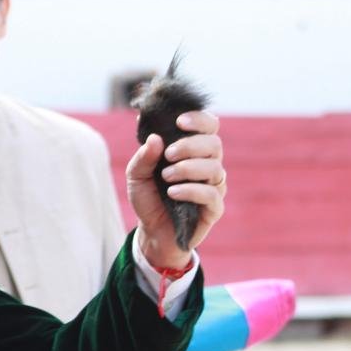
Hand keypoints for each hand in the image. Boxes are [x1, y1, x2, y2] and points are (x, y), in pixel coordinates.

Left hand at [126, 110, 225, 269]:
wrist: (152, 230)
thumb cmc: (148, 197)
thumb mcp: (136, 175)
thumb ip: (144, 156)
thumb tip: (154, 138)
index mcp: (193, 150)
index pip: (209, 126)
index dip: (199, 119)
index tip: (179, 121)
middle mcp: (208, 164)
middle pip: (214, 144)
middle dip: (190, 145)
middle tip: (168, 155)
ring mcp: (213, 186)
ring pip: (215, 168)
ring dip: (188, 168)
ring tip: (166, 176)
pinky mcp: (214, 207)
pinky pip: (212, 194)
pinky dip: (191, 190)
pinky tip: (173, 192)